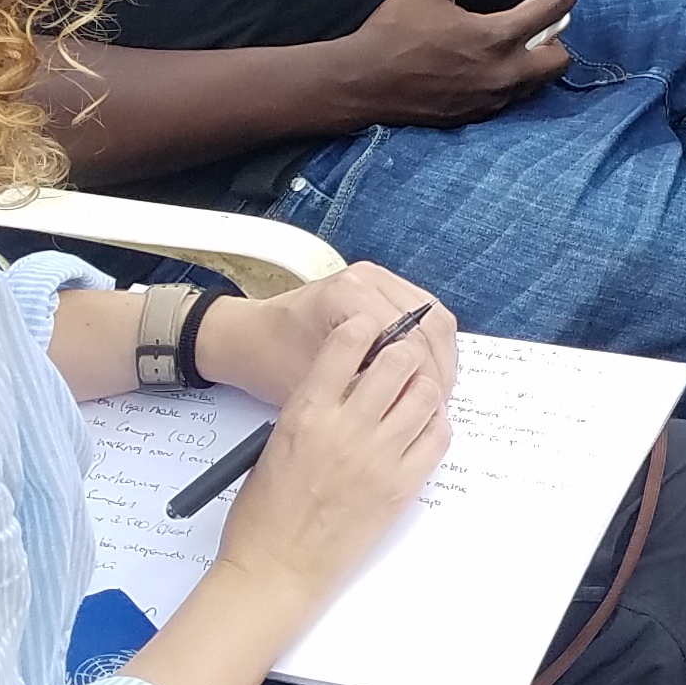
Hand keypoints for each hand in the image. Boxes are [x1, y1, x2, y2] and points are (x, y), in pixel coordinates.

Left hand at [191, 258, 453, 405]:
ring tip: (434, 390)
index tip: (430, 407)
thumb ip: (365, 391)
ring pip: (434, 315)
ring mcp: (376, 277)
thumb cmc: (270, 359)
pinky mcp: (379, 285)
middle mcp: (368, 278)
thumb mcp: (317, 385)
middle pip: (433, 321)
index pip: (414, 338)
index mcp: (350, 297)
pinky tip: (422, 371)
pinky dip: (427, 343)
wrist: (245, 338)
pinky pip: (422, 313)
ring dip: (438, 354)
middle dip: (440, 366)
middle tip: (439, 402)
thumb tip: (413, 407)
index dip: (428, 378)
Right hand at [213, 281, 451, 606]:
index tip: (372, 328)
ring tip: (412, 393)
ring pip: (426, 393)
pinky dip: (435, 422)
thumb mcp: (274, 443)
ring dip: (423, 385)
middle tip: (401, 358)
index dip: (365, 327)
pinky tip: (421, 426)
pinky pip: (438, 436)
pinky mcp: (403, 486)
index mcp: (306, 413)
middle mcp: (347, 429)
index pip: (348, 342)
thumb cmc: (264, 513)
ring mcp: (379, 458)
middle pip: (399, 359)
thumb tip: (353, 380)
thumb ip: (314, 407)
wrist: (276, 570)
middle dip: (403, 350)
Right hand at [344, 0, 575, 125]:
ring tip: (517, 43)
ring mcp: (490, 99)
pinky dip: (512, 81)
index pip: (553, 11)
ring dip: (536, 61)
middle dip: (558, 38)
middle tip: (540, 22)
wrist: (361, 83)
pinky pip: (511, 99)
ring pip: (537, 83)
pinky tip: (491, 66)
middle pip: (559, 59)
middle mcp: (501, 73)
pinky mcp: (475, 115)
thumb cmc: (391, 34)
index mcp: (495, 37)